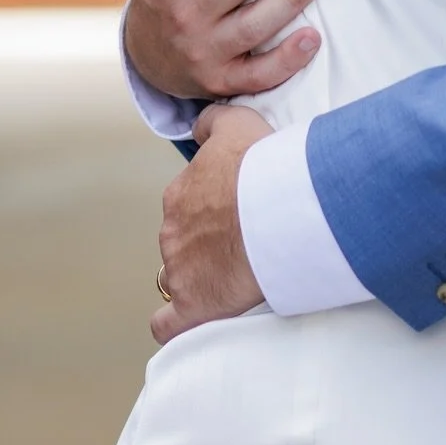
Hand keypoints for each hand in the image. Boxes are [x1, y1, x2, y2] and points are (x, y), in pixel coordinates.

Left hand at [152, 104, 270, 342]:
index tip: (237, 209)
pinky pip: (168, 324)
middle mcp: (172, 231)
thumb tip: (199, 125)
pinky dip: (175, 323)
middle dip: (205, 241)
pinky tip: (189, 319)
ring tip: (233, 274)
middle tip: (242, 239)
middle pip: (182, 239)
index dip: (212, 207)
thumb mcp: (237, 121)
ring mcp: (178, 270)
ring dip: (198, 275)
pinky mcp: (192, 306)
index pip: (186, 202)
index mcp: (180, 193)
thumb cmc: (262, 165)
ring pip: (179, 275)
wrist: (277, 208)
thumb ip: (212, 120)